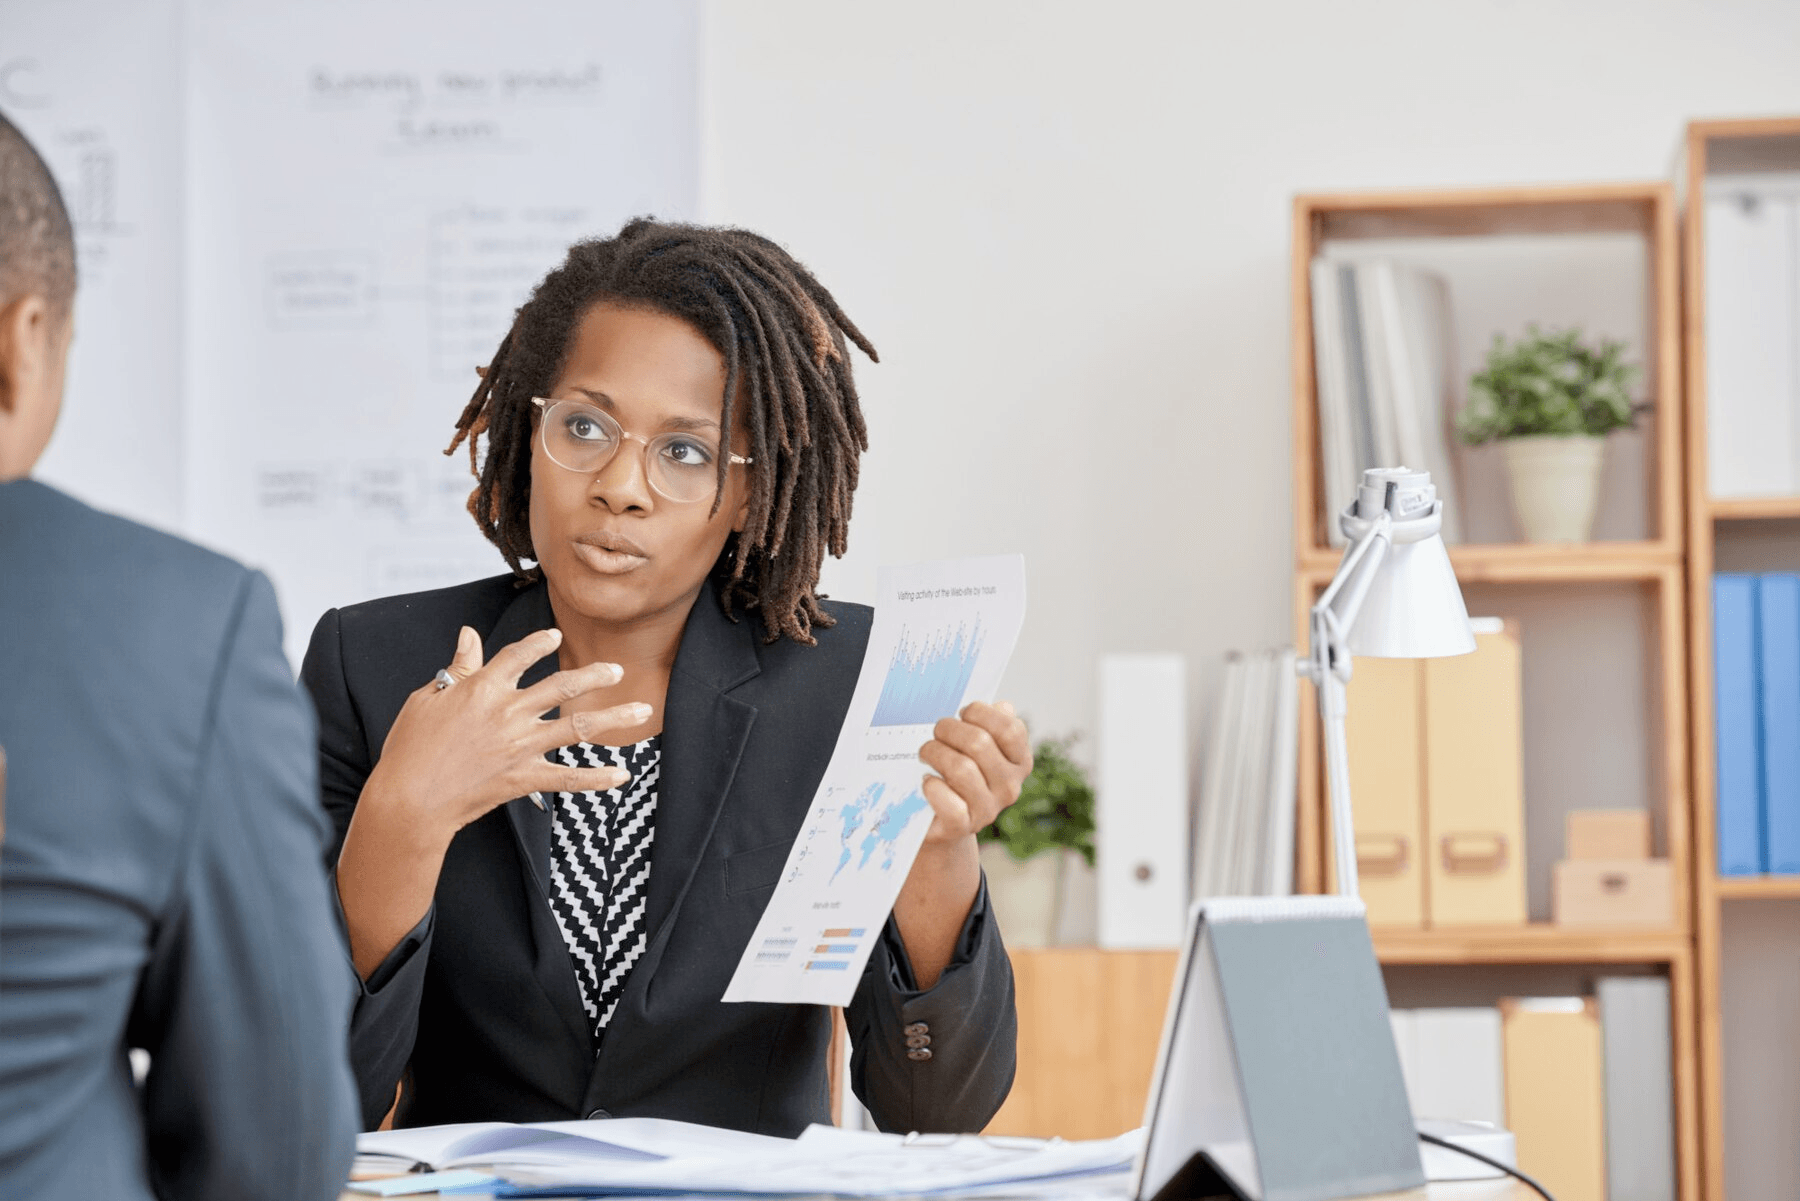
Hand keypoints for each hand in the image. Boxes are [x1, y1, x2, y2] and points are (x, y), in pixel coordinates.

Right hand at [362, 625, 648, 840]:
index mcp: (483, 687)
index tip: (555, 636)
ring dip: (614, 718)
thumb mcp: (426, 698)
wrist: (409, 799)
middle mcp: (509, 712)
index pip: (520, 655)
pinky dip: (597, 778)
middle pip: (562, 686)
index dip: (539, 643)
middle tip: (618, 669)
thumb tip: (469, 634)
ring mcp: (521, 746)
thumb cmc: (410, 748)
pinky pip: (570, 778)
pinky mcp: (525, 778)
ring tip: (642, 710)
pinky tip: (622, 775)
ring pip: (578, 727)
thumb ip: (458, 667)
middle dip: (595, 676)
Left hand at [917, 700, 1032, 846]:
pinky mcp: (963, 825)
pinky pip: (948, 802)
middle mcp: (1009, 787)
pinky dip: (932, 787)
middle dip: (949, 729)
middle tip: (936, 732)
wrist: (942, 819)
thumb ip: (991, 726)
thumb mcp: (977, 748)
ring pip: (961, 768)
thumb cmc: (958, 772)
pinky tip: (927, 781)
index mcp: (1019, 762)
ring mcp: (988, 809)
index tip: (962, 714)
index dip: (981, 713)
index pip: (1010, 729)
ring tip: (926, 753)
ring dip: (935, 753)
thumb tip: (1004, 707)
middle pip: (980, 743)